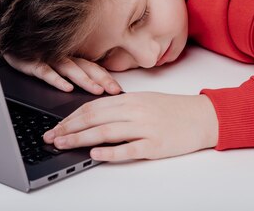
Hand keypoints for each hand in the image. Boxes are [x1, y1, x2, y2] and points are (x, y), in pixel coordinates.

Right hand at [0, 29, 121, 94]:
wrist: (6, 41)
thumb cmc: (32, 53)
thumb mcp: (55, 62)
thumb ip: (73, 70)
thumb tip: (94, 86)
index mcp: (70, 56)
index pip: (93, 66)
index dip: (107, 77)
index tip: (119, 89)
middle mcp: (62, 55)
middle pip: (86, 67)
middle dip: (102, 80)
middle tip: (114, 91)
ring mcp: (47, 57)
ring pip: (70, 69)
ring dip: (84, 80)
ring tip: (96, 90)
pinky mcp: (32, 61)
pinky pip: (46, 71)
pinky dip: (56, 80)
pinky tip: (66, 88)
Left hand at [42, 92, 218, 161]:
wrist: (203, 117)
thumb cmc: (174, 110)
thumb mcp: (145, 101)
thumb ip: (120, 106)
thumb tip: (93, 115)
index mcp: (131, 99)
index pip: (92, 106)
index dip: (71, 116)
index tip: (57, 125)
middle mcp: (135, 111)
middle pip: (94, 118)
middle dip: (68, 128)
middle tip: (51, 137)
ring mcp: (145, 127)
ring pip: (106, 132)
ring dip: (80, 139)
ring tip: (63, 144)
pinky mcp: (154, 145)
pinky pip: (128, 149)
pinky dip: (109, 152)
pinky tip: (95, 154)